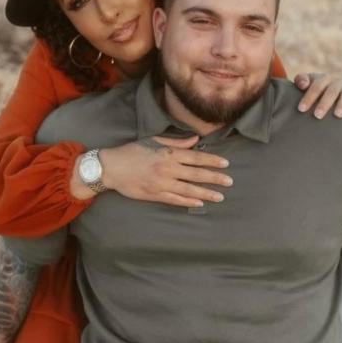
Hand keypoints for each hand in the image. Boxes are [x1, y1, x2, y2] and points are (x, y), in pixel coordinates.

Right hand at [98, 135, 231, 207]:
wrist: (112, 167)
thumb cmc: (132, 151)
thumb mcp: (154, 141)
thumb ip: (176, 142)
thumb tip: (195, 139)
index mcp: (168, 154)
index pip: (196, 157)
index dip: (212, 160)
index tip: (225, 164)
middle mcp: (168, 169)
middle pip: (196, 174)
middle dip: (215, 178)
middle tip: (229, 181)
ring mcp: (162, 184)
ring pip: (189, 189)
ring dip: (206, 193)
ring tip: (220, 196)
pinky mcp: (155, 195)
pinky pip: (175, 200)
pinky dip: (188, 202)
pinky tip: (199, 203)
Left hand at [294, 73, 341, 118]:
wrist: (328, 94)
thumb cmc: (313, 92)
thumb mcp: (305, 84)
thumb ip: (301, 80)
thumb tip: (302, 84)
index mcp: (323, 79)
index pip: (316, 86)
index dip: (309, 97)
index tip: (301, 109)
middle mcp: (336, 82)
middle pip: (331, 91)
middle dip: (324, 103)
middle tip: (317, 115)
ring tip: (337, 115)